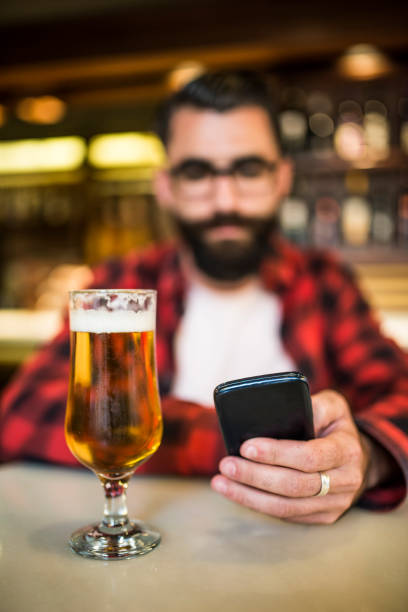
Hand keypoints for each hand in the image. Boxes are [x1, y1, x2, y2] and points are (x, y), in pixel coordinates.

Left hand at [211, 390, 379, 523]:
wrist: (359, 459)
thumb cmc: (336, 426)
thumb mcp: (333, 406)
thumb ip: (314, 405)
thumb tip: (283, 412)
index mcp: (347, 450)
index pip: (309, 456)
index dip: (276, 453)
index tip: (246, 447)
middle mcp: (345, 481)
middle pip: (294, 485)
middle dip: (255, 476)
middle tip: (226, 465)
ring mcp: (335, 504)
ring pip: (287, 506)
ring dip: (249, 495)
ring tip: (221, 482)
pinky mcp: (323, 517)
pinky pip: (287, 515)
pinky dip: (258, 504)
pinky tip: (236, 492)